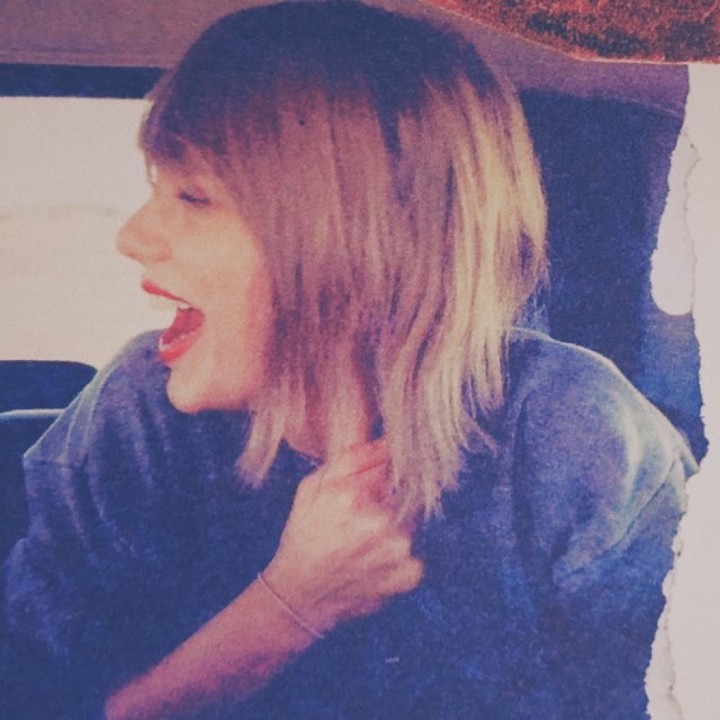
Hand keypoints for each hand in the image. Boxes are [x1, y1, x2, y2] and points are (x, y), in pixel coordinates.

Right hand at [262, 441, 422, 634]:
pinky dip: (398, 555)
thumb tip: (386, 443)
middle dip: (384, 503)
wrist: (300, 595)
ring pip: (409, 521)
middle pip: (402, 493)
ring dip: (392, 528)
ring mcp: (398, 551)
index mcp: (353, 496)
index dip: (376, 479)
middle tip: (357, 523)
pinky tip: (372, 562)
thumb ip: (350, 460)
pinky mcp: (409, 574)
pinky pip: (414, 550)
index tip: (365, 493)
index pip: (389, 466)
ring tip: (362, 545)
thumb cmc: (304, 536)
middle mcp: (380, 522)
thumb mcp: (312, 488)